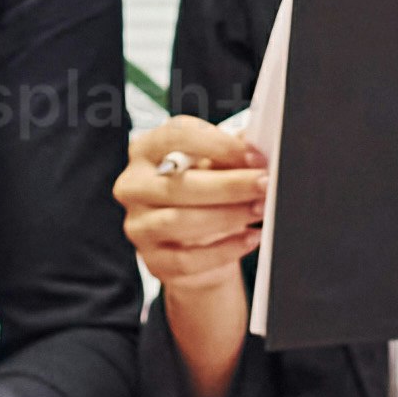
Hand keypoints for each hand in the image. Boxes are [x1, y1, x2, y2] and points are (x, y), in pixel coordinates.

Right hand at [115, 111, 267, 308]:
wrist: (198, 247)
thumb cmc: (206, 195)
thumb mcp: (217, 166)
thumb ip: (233, 152)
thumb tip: (258, 148)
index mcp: (146, 151)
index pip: (175, 136)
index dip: (218, 144)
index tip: (254, 155)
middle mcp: (133, 186)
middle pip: (178, 184)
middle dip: (228, 184)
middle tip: (264, 184)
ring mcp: (139, 225)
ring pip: (179, 222)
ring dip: (227, 215)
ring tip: (259, 210)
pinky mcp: (153, 260)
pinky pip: (187, 259)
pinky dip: (224, 250)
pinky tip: (249, 238)